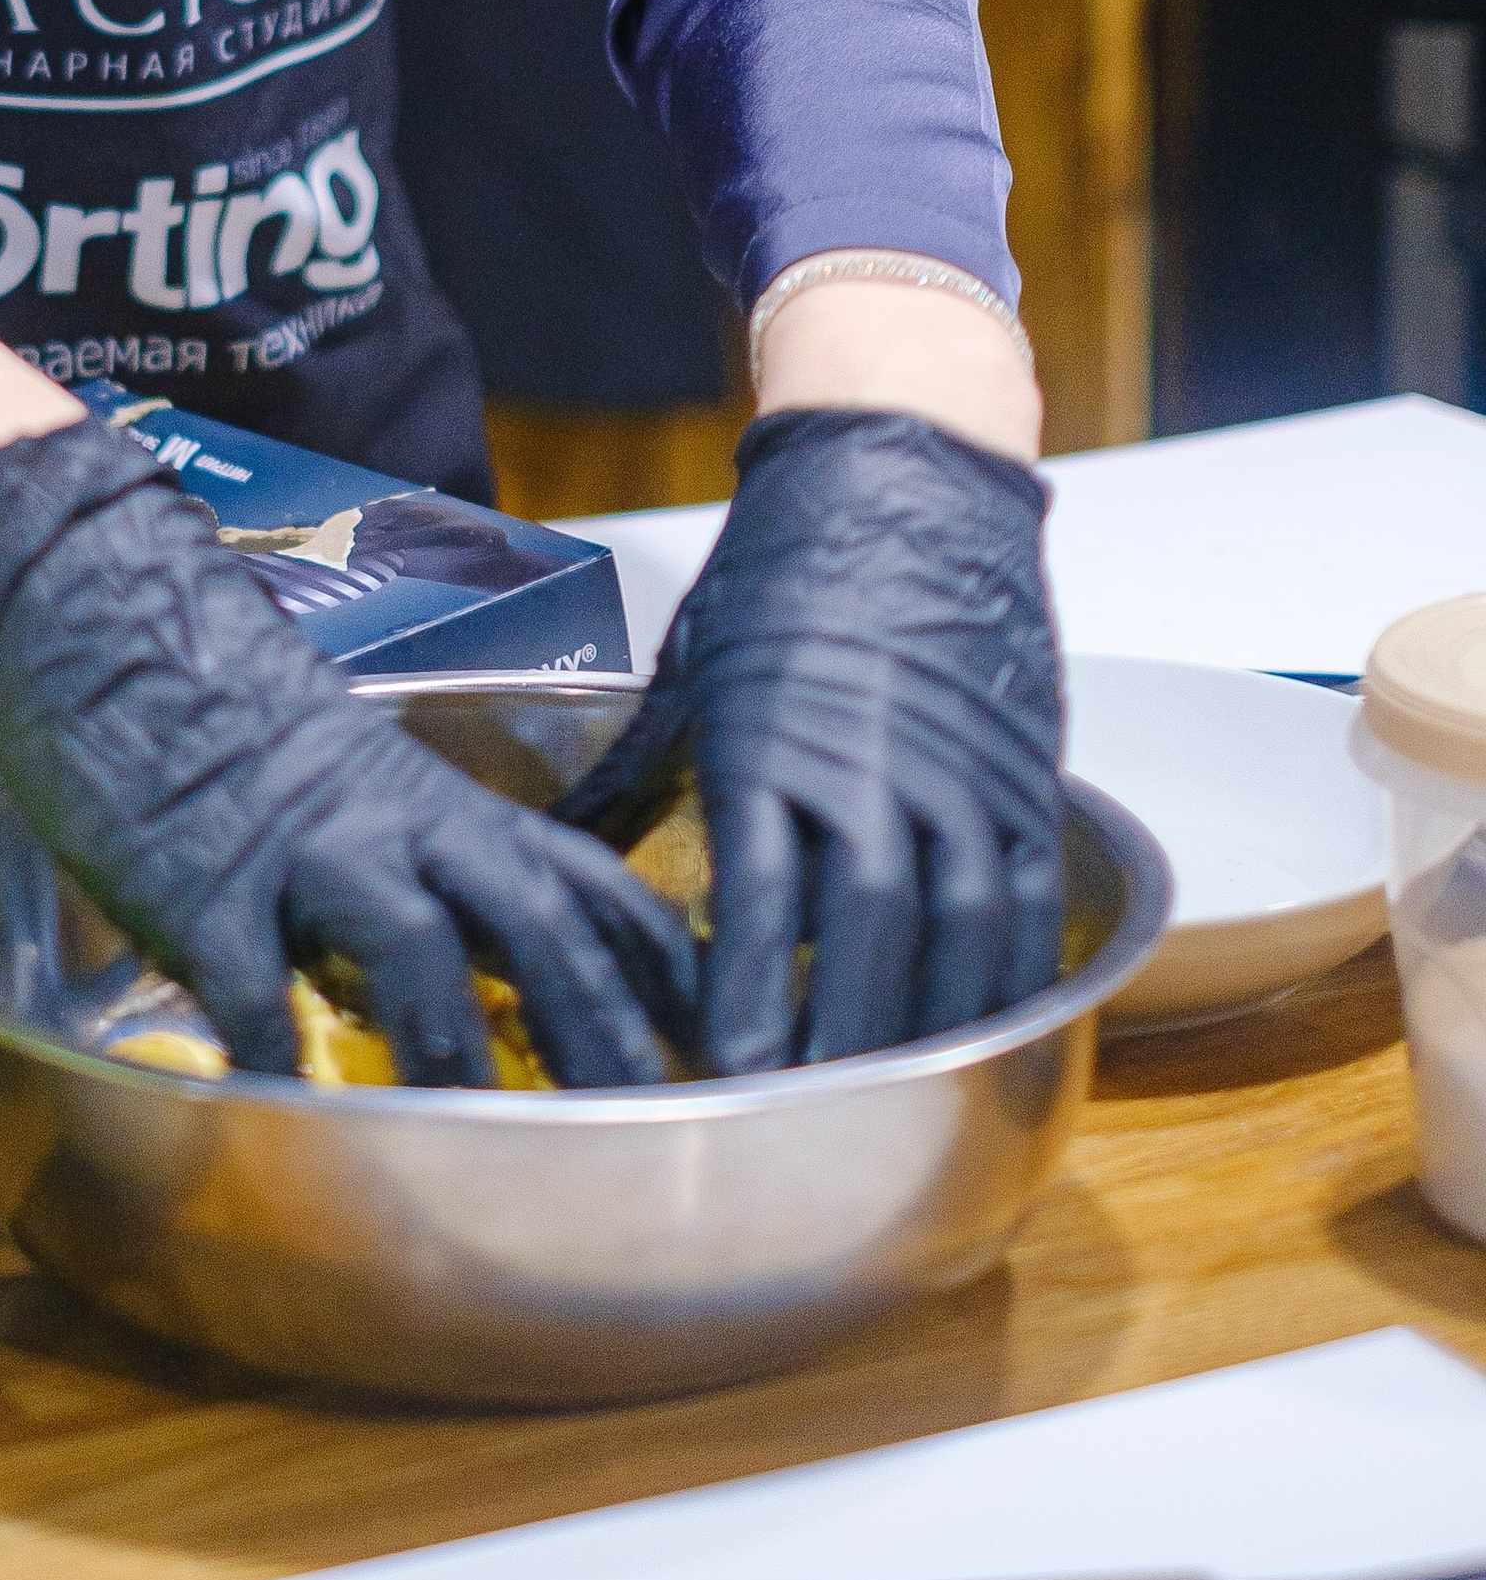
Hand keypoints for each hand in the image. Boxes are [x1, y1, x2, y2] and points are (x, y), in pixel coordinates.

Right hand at [0, 418, 695, 1087]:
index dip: (654, 962)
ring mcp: (300, 852)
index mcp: (440, 802)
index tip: (708, 1041)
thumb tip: (488, 970)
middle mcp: (394, 825)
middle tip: (641, 1117)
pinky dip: (280, 1048)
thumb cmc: (229, 704)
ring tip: (478, 1135)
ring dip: (453, 1040)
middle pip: (529, 917)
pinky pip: (253, 980)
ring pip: (412, 942)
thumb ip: (424, 861)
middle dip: (594, 1021)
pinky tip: (294, 1111)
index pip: (584, 876)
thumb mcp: (357, 776)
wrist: (111, 619)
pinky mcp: (203, 884)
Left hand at [558, 409, 1064, 1072]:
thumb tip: (557, 852)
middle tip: (810, 1115)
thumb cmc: (784, 561)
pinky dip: (1003, 972)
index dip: (750, 1000)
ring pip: (956, 932)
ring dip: (928, 1024)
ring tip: (893, 1092)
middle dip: (841, 1038)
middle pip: (867, 936)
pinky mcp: (1022, 769)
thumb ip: (635, 770)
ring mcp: (960, 768)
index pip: (762, 904)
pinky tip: (976, 1025)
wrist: (903, 464)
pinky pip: (1022, 896)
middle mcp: (874, 763)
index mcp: (773, 739)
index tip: (726, 1070)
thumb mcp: (694, 662)